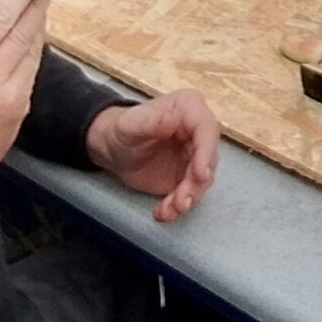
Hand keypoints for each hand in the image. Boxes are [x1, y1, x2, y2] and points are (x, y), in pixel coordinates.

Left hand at [87, 89, 220, 222]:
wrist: (113, 149)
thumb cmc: (122, 130)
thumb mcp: (132, 124)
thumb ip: (153, 120)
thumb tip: (174, 118)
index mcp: (189, 109)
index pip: (206, 129)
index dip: (206, 153)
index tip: (200, 175)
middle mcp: (197, 131)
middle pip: (208, 159)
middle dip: (195, 184)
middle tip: (181, 202)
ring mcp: (195, 155)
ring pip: (202, 180)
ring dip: (186, 198)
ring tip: (167, 210)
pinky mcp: (188, 175)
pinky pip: (190, 193)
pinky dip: (177, 206)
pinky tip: (163, 212)